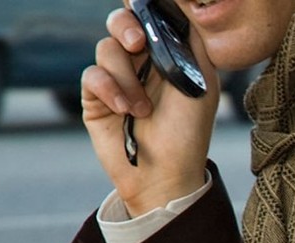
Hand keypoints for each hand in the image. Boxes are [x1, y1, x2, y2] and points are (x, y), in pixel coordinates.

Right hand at [81, 5, 220, 216]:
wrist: (166, 174)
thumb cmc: (189, 133)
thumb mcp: (202, 85)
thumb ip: (193, 45)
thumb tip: (184, 12)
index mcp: (166, 55)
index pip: (149, 18)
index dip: (143, 8)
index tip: (143, 8)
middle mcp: (140, 62)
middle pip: (120, 22)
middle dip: (125, 25)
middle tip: (138, 42)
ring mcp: (117, 78)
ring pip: (106, 49)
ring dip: (126, 78)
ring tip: (142, 110)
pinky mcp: (96, 96)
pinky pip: (92, 74)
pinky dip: (109, 89)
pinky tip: (124, 110)